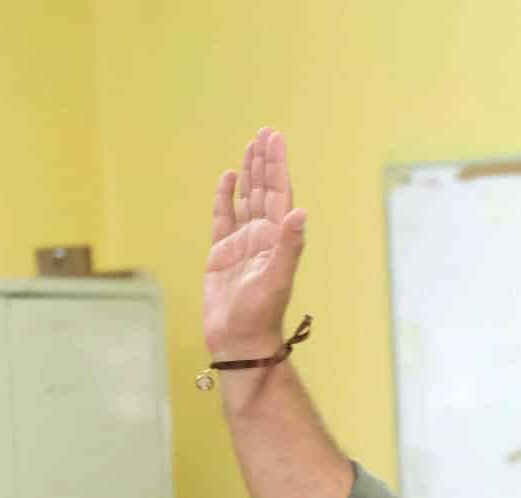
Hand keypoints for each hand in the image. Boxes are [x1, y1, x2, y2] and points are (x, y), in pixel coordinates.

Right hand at [204, 127, 307, 357]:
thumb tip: (299, 212)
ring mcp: (241, 244)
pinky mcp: (221, 253)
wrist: (239, 341)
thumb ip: (289, 245)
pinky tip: (228, 179)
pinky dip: (225, 197)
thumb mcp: (277, 278)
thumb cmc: (261, 315)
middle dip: (264, 162)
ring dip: (249, 173)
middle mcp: (262, 237)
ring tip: (251, 146)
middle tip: (265, 133)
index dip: (277, 166)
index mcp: (277, 238)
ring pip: (246, 199)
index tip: (275, 139)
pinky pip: (223, 218)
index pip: (279, 193)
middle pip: (264, 190)